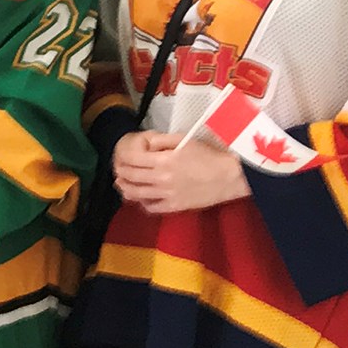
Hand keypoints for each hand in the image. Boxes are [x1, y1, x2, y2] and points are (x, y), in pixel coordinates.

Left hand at [117, 131, 249, 213]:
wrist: (229, 176)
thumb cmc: (209, 155)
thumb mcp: (184, 140)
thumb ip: (162, 141)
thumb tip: (145, 144)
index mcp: (163, 160)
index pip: (131, 159)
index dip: (122, 157)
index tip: (121, 155)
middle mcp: (161, 178)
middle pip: (130, 176)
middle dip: (120, 171)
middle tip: (118, 169)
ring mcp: (166, 194)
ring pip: (135, 194)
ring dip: (124, 188)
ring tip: (122, 183)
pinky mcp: (174, 206)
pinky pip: (151, 207)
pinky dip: (141, 202)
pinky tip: (140, 198)